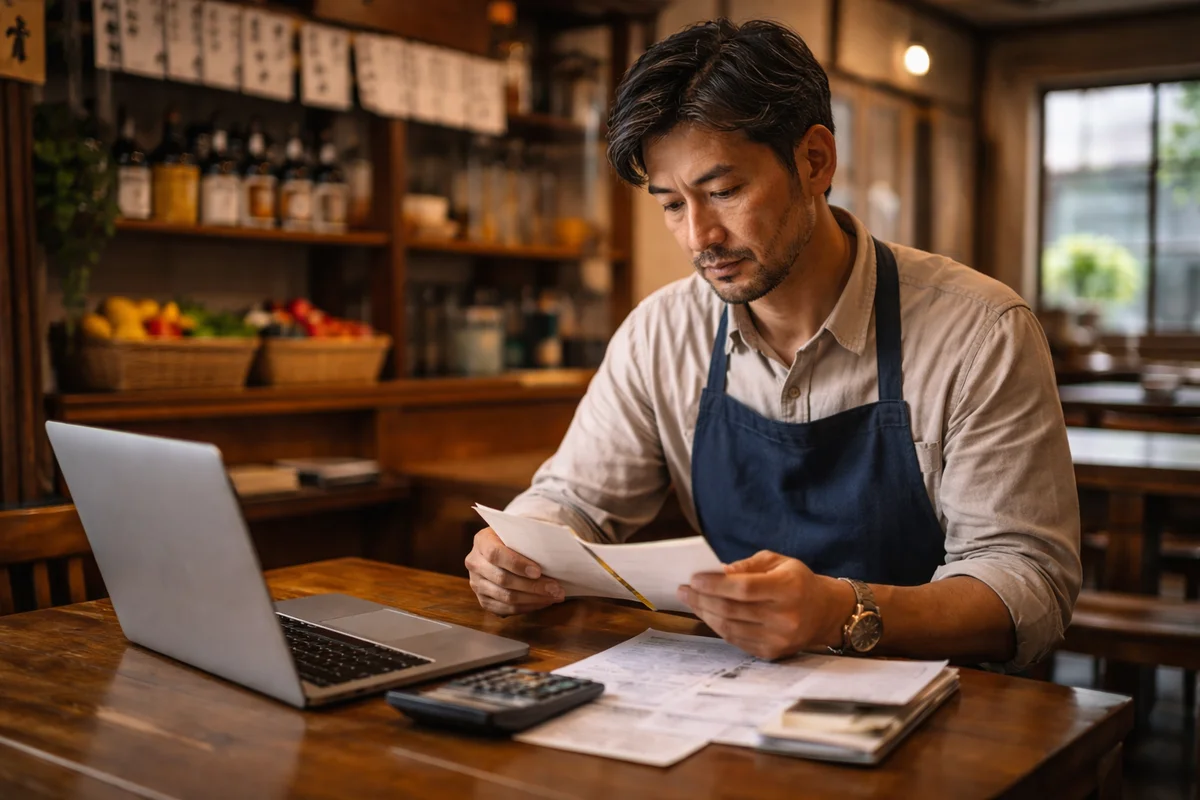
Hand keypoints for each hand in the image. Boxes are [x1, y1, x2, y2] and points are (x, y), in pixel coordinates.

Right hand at [465, 528, 564, 615]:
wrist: (499, 548)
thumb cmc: (513, 538)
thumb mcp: (516, 531)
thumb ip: (528, 539)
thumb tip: (554, 551)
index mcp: (482, 541)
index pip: (496, 554)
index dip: (517, 564)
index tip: (538, 571)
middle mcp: (474, 563)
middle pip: (503, 579)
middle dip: (533, 586)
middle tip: (556, 588)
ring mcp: (476, 584)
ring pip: (505, 597)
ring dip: (533, 599)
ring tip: (554, 596)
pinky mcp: (482, 600)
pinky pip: (505, 609)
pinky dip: (526, 607)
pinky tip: (542, 602)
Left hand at [676, 551, 852, 659]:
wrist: (825, 612)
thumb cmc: (797, 581)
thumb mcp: (777, 562)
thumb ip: (747, 565)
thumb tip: (718, 572)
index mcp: (788, 589)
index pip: (744, 588)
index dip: (715, 584)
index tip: (693, 578)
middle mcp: (786, 617)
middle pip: (733, 610)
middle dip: (702, 599)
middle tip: (684, 590)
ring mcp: (779, 639)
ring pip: (730, 628)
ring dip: (705, 613)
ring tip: (691, 601)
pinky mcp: (772, 652)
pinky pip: (736, 640)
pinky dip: (718, 627)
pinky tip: (707, 614)